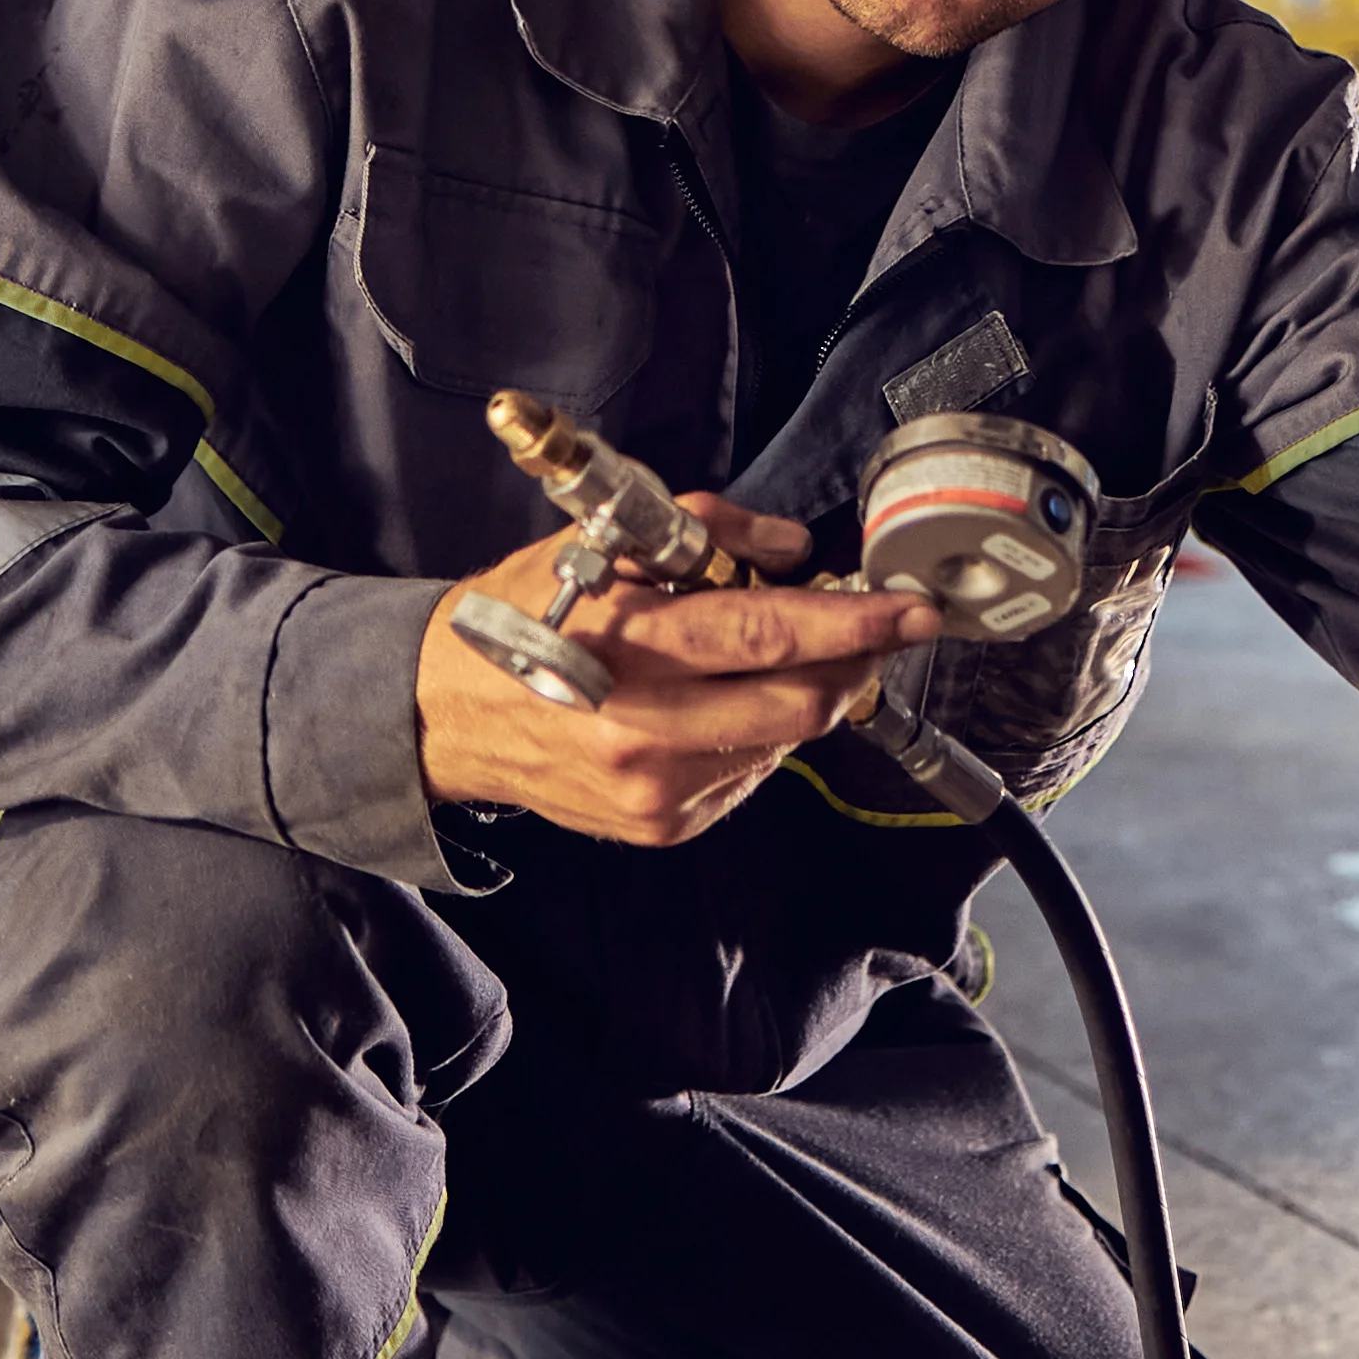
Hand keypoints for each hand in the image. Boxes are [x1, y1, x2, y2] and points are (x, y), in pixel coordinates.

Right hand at [415, 492, 908, 848]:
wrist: (444, 713)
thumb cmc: (525, 615)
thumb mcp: (601, 545)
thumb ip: (706, 533)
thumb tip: (793, 549)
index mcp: (629, 645)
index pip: (768, 635)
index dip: (854, 622)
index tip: (913, 609)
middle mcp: (645, 729)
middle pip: (799, 702)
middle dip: (851, 662)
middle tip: (868, 627)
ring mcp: (654, 789)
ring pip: (783, 740)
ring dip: (803, 694)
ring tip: (775, 657)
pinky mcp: (659, 826)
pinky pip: (747, 774)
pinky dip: (757, 733)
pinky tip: (718, 704)